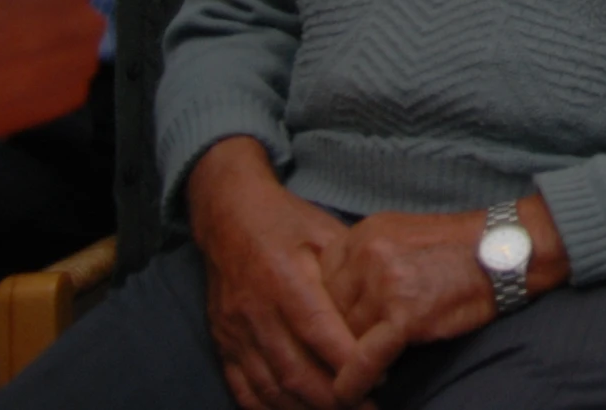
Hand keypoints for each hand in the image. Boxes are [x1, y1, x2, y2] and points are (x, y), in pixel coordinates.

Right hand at [187, 137, 367, 409]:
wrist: (229, 215)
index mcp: (285, 278)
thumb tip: (382, 307)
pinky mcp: (222, 342)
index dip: (348, 359)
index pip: (318, 331)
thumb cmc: (287, 222)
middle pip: (294, 368)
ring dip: (304, 408)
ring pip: (269, 385)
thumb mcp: (325, 231)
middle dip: (332, 396)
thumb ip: (349, 271)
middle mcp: (256, 309)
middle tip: (366, 407)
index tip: (379, 376)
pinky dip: (267, 407)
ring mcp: (235, 330)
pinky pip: (242, 387)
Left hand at [317, 212, 496, 404]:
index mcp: (363, 234)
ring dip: (347, 359)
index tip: (330, 331)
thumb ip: (364, 259)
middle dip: (337, 337)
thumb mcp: (400, 235)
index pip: (319, 282)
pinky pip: (364, 359)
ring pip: (344, 336)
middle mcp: (368, 254)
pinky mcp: (405, 314)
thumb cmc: (459, 247)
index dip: (326, 313)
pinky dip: (354, 382)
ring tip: (348, 379)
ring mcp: (386, 283)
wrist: (506, 249)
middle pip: (328, 311)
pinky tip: (348, 395)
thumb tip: (334, 298)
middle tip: (339, 358)